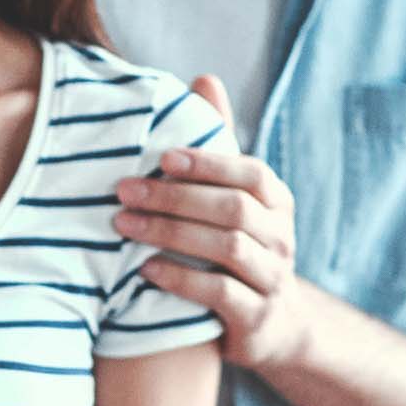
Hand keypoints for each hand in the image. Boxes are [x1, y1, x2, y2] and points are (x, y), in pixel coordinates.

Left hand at [114, 72, 309, 371]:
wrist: (270, 327)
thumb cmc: (237, 248)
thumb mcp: (233, 199)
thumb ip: (219, 146)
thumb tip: (204, 77)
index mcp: (276, 202)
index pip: (250, 172)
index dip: (209, 162)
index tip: (162, 156)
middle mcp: (282, 238)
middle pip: (232, 209)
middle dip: (175, 197)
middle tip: (123, 190)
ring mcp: (273, 279)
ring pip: (227, 248)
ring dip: (171, 233)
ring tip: (125, 225)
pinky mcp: (257, 319)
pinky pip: (220, 293)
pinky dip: (181, 278)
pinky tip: (145, 270)